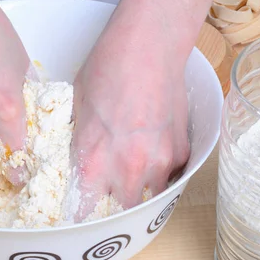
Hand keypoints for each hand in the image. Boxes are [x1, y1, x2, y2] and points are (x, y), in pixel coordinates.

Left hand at [71, 31, 189, 220]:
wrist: (149, 44)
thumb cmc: (107, 67)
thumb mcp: (77, 106)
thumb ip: (80, 140)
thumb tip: (79, 155)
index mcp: (95, 159)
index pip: (85, 208)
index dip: (82, 214)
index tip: (79, 215)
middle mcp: (129, 168)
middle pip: (122, 211)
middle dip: (114, 207)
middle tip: (108, 194)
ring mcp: (160, 161)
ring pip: (150, 196)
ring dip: (140, 190)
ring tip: (133, 173)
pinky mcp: (181, 151)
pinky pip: (170, 174)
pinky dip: (161, 170)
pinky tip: (152, 151)